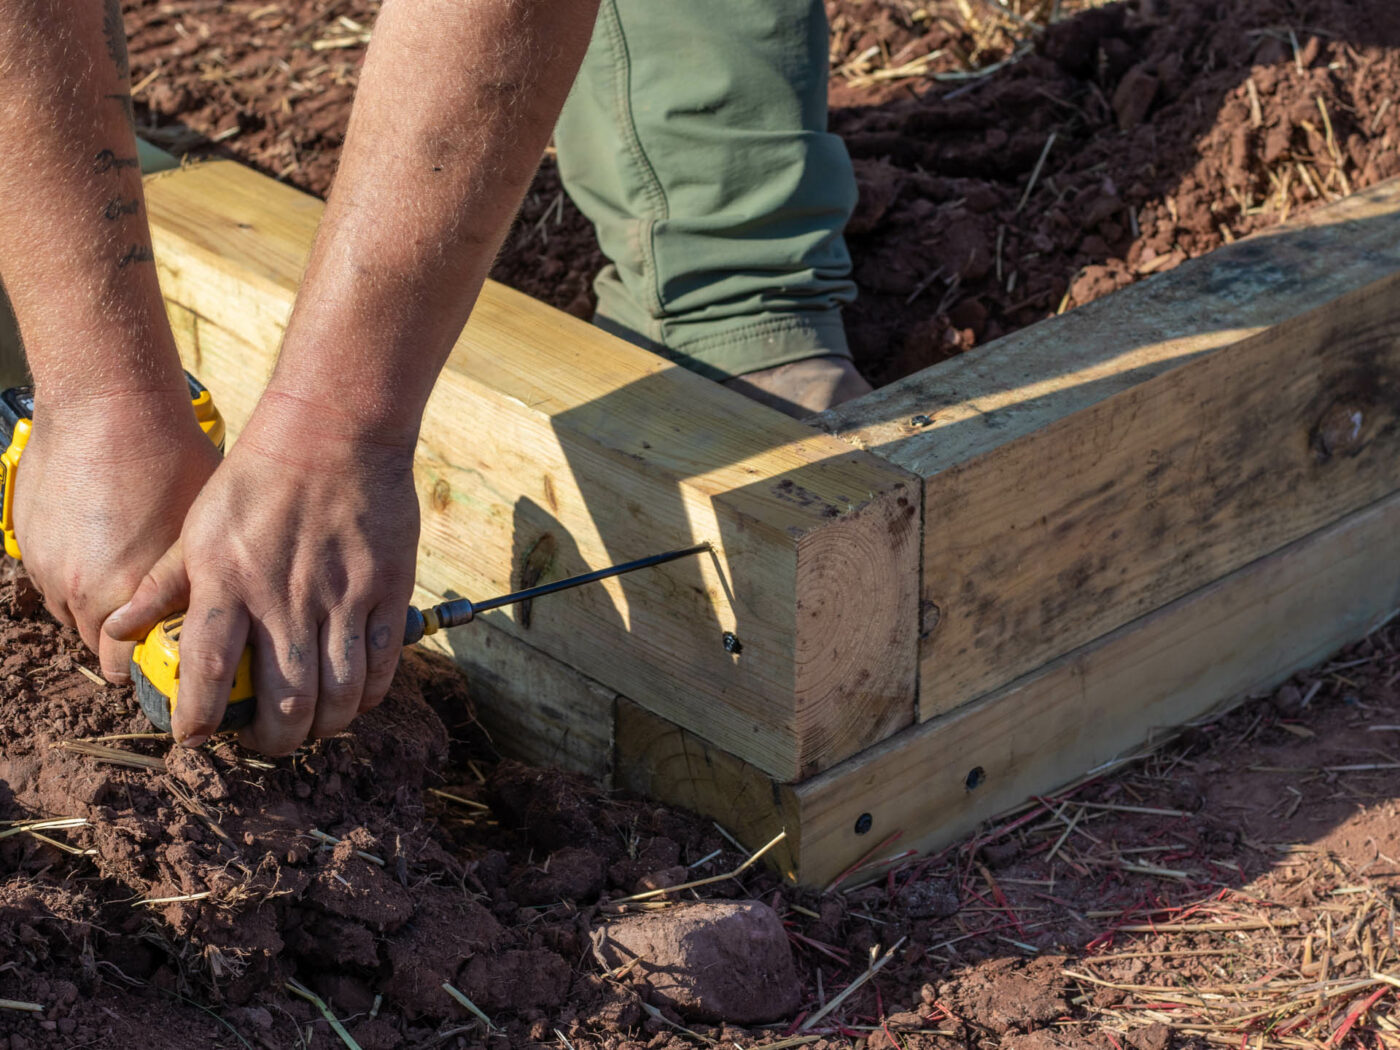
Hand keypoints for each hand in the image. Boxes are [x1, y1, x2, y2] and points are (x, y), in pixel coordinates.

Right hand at [13, 389, 220, 677]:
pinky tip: (103, 545)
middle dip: (124, 639)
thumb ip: (192, 584)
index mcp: (123, 596)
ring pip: (72, 612)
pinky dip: (74, 573)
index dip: (147, 665)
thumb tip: (211, 617)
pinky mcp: (27, 542)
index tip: (166, 657)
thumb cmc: (170, 459)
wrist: (106, 405)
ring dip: (97, 606)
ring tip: (129, 577)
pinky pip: (51, 577)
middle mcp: (78, 591)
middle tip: (155, 619)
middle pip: (96, 645)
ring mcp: (47, 566)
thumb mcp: (200, 532)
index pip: (124, 668)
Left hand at [104, 392, 419, 753]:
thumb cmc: (258, 476)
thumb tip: (119, 631)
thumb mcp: (198, 526)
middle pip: (287, 701)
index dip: (200, 716)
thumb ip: (162, 584)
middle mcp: (286, 597)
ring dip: (325, 725)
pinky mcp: (387, 589)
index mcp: (230, 581)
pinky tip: (355, 697)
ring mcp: (343, 596)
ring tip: (313, 726)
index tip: (196, 737)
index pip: (209, 669)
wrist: (335, 430)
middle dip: (275, 740)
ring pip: (340, 692)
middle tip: (267, 741)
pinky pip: (384, 662)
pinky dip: (369, 693)